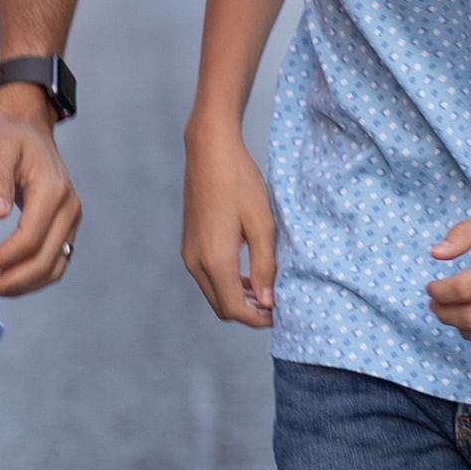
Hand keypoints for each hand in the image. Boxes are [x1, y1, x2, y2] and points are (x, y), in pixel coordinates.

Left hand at [0, 96, 81, 297]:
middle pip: (44, 262)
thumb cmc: (8, 136)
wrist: (28, 127)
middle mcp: (69, 209)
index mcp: (53, 192)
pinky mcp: (65, 227)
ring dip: (20, 285)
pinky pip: (54, 263)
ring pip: (53, 269)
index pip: (29, 241)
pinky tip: (4, 279)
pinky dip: (31, 278)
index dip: (1, 260)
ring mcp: (71, 220)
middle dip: (8, 281)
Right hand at [182, 111, 276, 326]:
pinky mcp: (189, 244)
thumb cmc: (240, 182)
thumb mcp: (262, 224)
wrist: (210, 151)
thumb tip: (267, 302)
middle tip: (277, 305)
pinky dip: (227, 284)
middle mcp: (196, 262)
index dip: (258, 319)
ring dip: (238, 298)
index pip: (234, 309)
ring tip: (266, 290)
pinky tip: (248, 273)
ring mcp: (189, 253)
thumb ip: (265, 266)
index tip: (281, 314)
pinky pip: (208, 277)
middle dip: (248, 312)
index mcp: (214, 260)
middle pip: (221, 307)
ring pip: (214, 293)